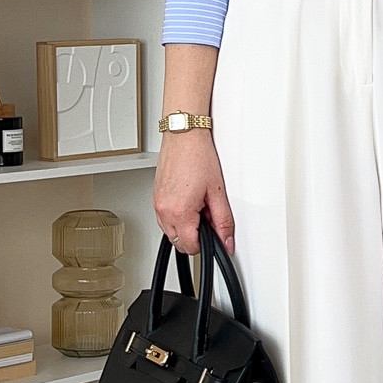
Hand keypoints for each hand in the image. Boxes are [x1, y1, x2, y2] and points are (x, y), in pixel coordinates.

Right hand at [153, 131, 234, 258]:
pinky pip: (165, 218)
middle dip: (195, 236)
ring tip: (198, 205)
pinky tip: (188, 200)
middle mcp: (164, 211)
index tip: (214, 233)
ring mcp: (157, 204)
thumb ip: (224, 221)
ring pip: (171, 232)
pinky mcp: (155, 197)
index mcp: (179, 212)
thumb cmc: (198, 156)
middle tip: (208, 216)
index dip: (206, 243)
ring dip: (185, 226)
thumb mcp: (218, 191)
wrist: (184, 135)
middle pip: (179, 243)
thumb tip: (226, 241)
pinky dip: (177, 216)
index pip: (191, 247)